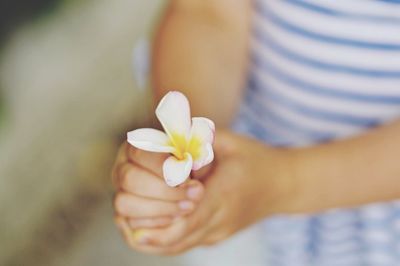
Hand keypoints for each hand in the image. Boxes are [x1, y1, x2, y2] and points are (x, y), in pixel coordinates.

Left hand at [115, 129, 295, 254]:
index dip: (157, 219)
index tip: (131, 219)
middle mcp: (220, 220)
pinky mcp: (215, 236)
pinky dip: (159, 240)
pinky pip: (182, 245)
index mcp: (225, 193)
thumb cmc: (254, 158)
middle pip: (176, 237)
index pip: (187, 216)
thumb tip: (164, 139)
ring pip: (176, 246)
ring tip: (128, 223)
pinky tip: (143, 228)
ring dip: (149, 237)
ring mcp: (218, 232)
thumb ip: (198, 141)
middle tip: (125, 212)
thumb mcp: (230, 141)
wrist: (282, 185)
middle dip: (147, 226)